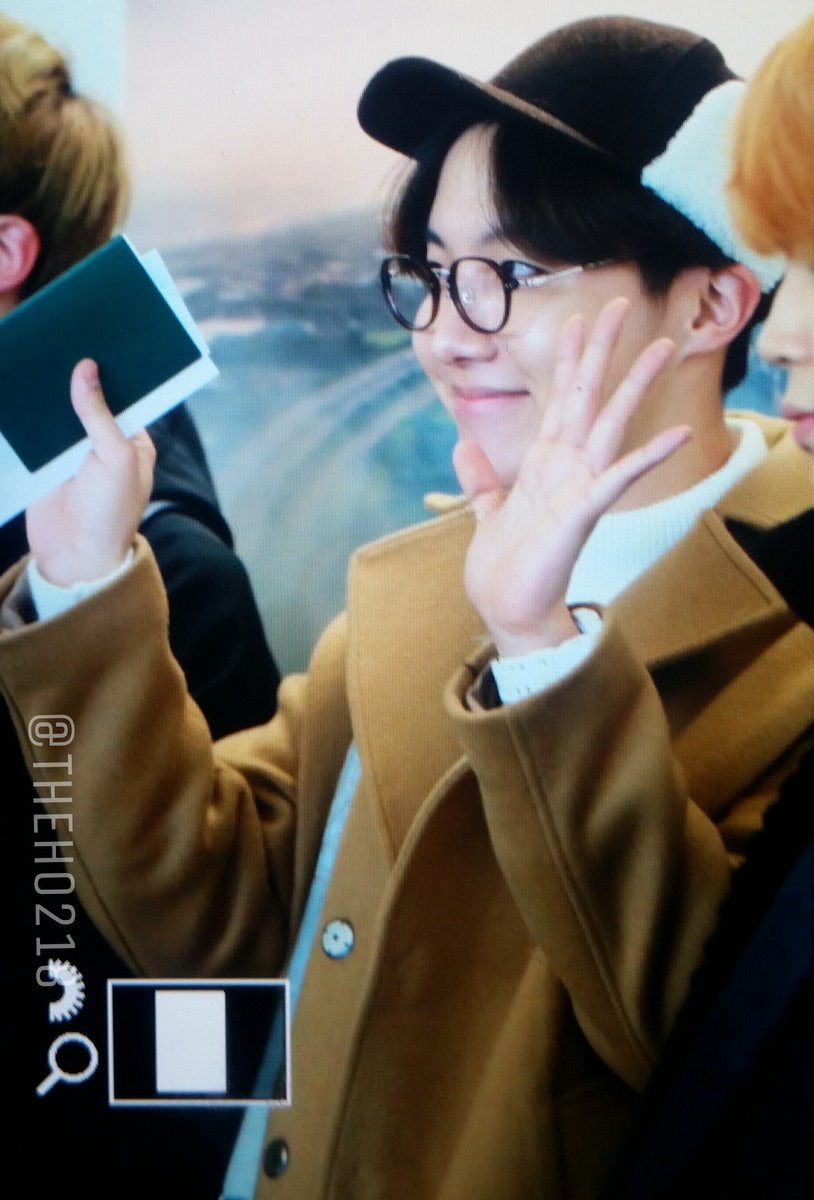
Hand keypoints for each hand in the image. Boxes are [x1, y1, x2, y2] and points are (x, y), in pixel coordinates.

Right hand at [25, 359, 155, 585]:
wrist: (74, 558)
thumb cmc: (110, 512)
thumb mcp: (114, 459)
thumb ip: (99, 415)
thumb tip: (86, 369)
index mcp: (133, 441)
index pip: (125, 397)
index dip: (112, 371)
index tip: (98, 337)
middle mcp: (106, 444)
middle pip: (90, 400)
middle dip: (77, 375)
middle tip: (62, 334)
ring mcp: (75, 453)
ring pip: (61, 412)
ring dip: (50, 390)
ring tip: (38, 350)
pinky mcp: (47, 463)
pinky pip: (38, 431)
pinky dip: (30, 412)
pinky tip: (21, 384)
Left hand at [453, 296, 690, 657]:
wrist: (508, 612)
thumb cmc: (504, 569)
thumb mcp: (486, 512)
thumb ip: (480, 478)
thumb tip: (463, 444)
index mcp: (544, 466)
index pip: (560, 401)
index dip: (567, 361)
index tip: (576, 321)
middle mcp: (566, 469)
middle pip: (587, 398)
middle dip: (599, 352)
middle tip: (616, 304)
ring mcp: (578, 488)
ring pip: (610, 424)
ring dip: (634, 385)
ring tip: (664, 347)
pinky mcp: (581, 513)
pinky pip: (618, 477)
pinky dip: (647, 455)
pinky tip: (677, 432)